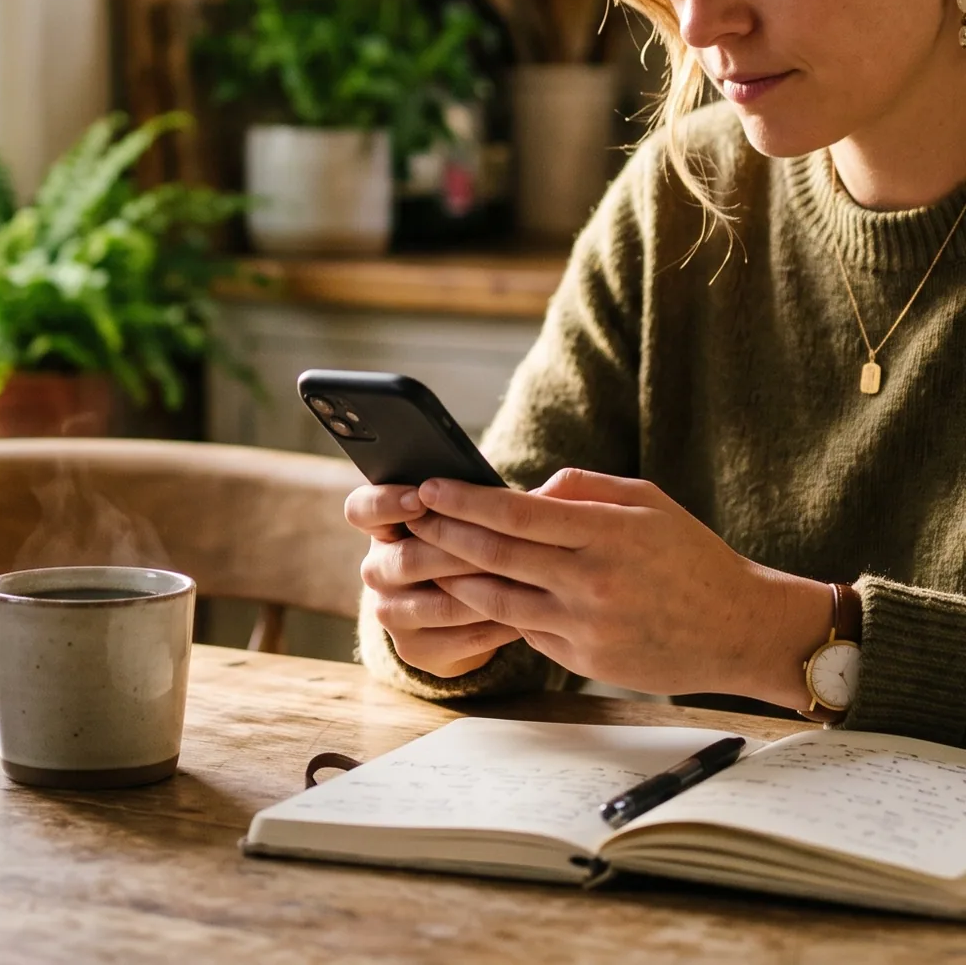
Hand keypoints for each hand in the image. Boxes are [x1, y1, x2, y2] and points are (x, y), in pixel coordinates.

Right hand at [345, 483, 522, 679]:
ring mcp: (390, 612)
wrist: (463, 610)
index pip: (361, 508)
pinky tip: (528, 612)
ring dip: (481, 591)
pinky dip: (494, 625)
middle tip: (498, 542)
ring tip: (524, 580)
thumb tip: (550, 490)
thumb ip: (489, 497)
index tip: (422, 497)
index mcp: (381, 525)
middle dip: (455, 550)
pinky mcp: (413, 649)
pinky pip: (456, 638)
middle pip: (405, 558)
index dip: (386, 502)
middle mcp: (376, 568)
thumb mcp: (468, 514)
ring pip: (436, 603)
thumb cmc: (473, 543)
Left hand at [407, 469, 831, 704]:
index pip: (517, 514)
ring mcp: (586, 627)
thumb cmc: (692, 555)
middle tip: (408, 517)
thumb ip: (583, 488)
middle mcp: (592, 582)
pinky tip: (468, 593)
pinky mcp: (584, 662)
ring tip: (422, 556)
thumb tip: (526, 492)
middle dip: (444, 534)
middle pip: (497, 556)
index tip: (431, 486)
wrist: (739, 629)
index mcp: (607, 534)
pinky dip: (494, 610)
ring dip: (453, 577)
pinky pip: (525, 631)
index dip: (466, 501)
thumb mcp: (647, 502)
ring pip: (498, 600)